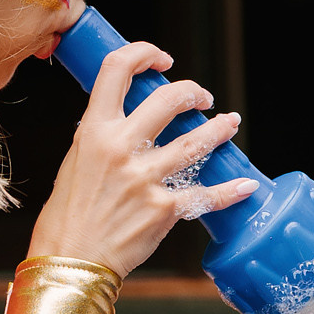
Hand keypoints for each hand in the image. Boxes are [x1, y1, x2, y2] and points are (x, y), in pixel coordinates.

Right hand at [28, 40, 255, 274]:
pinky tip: (245, 185)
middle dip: (193, 91)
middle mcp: (120, 148)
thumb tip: (124, 122)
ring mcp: (144, 178)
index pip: (117, 69)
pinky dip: (230, 191)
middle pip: (169, 99)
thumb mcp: (75, 162)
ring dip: (219, 129)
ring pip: (196, 143)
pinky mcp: (163, 209)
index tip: (162, 60)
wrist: (71, 260)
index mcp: (94, 131)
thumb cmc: (68, 215)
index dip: (144, 53)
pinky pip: (205, 195)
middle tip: (203, 98)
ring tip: (230, 123)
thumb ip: (101, 138)